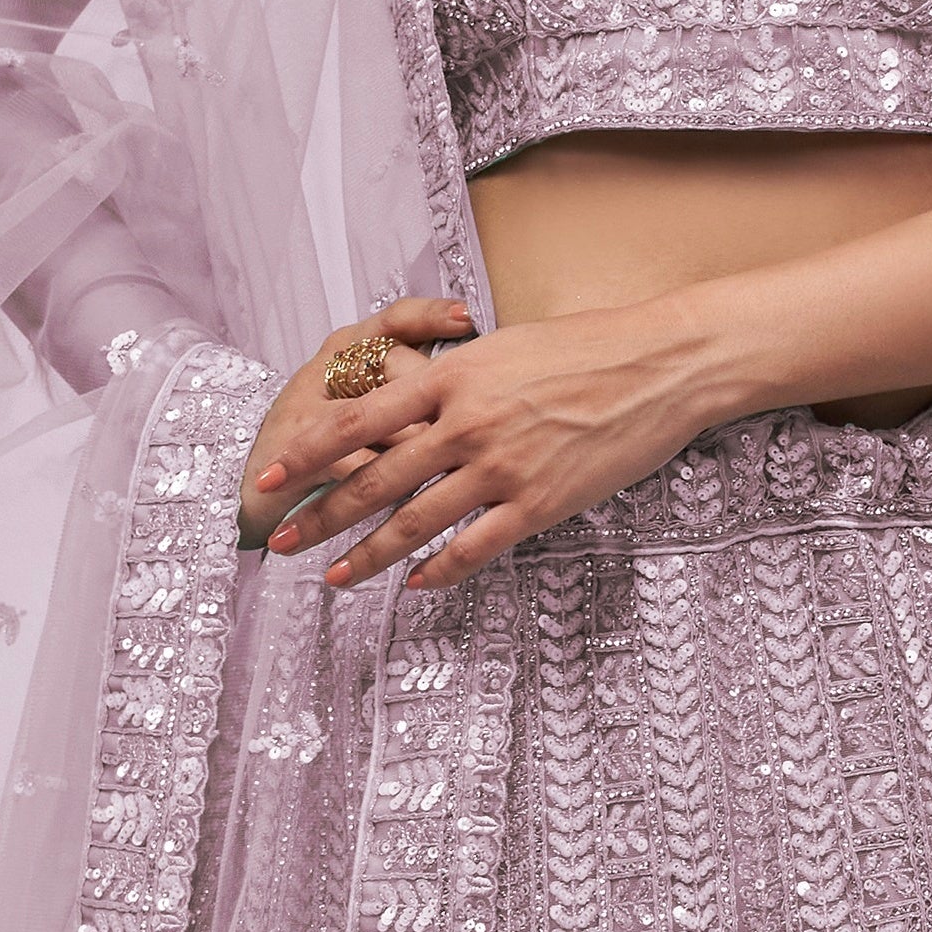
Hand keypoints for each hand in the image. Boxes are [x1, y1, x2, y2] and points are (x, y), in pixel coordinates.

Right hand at [239, 302, 475, 546]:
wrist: (251, 492)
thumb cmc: (322, 447)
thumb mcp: (360, 404)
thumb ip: (408, 387)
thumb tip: (476, 382)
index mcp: (345, 348)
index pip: (394, 318)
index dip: (431, 316)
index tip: (469, 318)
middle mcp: (325, 369)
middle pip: (395, 366)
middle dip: (438, 397)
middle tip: (478, 422)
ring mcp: (308, 409)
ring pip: (384, 418)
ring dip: (423, 446)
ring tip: (462, 467)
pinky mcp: (299, 455)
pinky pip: (360, 466)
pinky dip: (394, 485)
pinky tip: (423, 501)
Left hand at [242, 292, 724, 592]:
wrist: (662, 366)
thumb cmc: (589, 347)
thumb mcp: (505, 348)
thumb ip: (456, 380)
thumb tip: (416, 399)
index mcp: (452, 378)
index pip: (357, 420)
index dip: (306, 454)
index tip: (269, 477)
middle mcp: (466, 425)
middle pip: (373, 479)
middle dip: (318, 515)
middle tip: (279, 541)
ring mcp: (502, 468)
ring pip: (415, 522)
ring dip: (367, 555)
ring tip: (333, 577)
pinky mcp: (538, 504)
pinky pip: (474, 547)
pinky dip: (438, 571)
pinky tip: (415, 584)